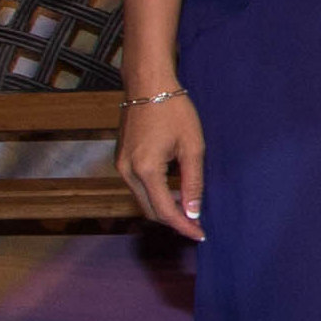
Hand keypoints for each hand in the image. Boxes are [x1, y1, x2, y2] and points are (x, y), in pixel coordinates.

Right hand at [120, 92, 203, 239]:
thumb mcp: (192, 146)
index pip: (164, 210)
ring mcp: (120, 166)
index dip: (183, 226)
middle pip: (149, 210)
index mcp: (145, 169)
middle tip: (197, 226)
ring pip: (142, 200)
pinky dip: (155, 195)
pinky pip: (138, 187)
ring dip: (164, 209)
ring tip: (189, 212)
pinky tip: (173, 194)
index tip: (200, 235)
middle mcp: (126, 172)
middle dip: (173, 221)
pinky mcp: (121, 160)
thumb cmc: (174, 111)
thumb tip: (193, 212)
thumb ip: (193, 182)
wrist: (147, 85)